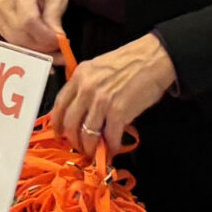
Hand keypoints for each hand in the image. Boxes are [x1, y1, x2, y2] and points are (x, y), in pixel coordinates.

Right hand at [0, 0, 67, 53]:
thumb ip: (55, 15)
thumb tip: (59, 39)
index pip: (29, 20)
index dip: (45, 36)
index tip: (61, 42)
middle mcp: (5, 4)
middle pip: (21, 34)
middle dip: (43, 47)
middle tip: (60, 53)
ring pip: (15, 41)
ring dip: (36, 51)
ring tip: (52, 52)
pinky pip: (11, 41)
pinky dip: (27, 48)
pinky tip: (39, 48)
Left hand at [52, 33, 177, 153]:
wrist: (154, 59)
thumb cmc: (130, 62)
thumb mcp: (98, 68)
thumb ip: (86, 86)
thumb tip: (82, 110)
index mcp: (79, 76)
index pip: (59, 105)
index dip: (58, 123)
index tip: (59, 133)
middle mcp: (86, 89)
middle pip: (70, 123)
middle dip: (73, 140)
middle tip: (79, 147)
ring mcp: (101, 101)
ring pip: (87, 133)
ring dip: (90, 147)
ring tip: (95, 152)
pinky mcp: (118, 112)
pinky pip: (110, 136)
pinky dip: (111, 147)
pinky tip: (113, 149)